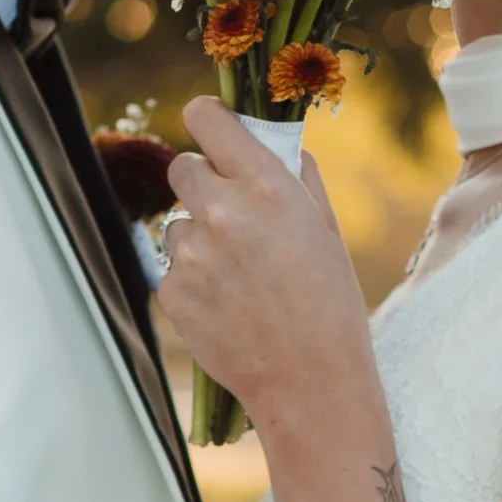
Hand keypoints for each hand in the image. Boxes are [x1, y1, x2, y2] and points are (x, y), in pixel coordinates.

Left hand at [158, 101, 370, 435]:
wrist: (311, 382)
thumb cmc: (329, 305)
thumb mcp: (327, 229)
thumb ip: (296, 178)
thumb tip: (276, 145)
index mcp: (265, 186)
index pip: (205, 119)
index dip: (206, 119)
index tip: (209, 125)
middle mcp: (222, 212)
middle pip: (181, 167)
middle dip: (202, 182)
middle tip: (230, 212)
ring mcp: (192, 255)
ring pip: (178, 224)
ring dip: (199, 240)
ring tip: (240, 277)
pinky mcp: (172, 293)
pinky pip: (172, 270)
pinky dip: (193, 282)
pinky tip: (228, 305)